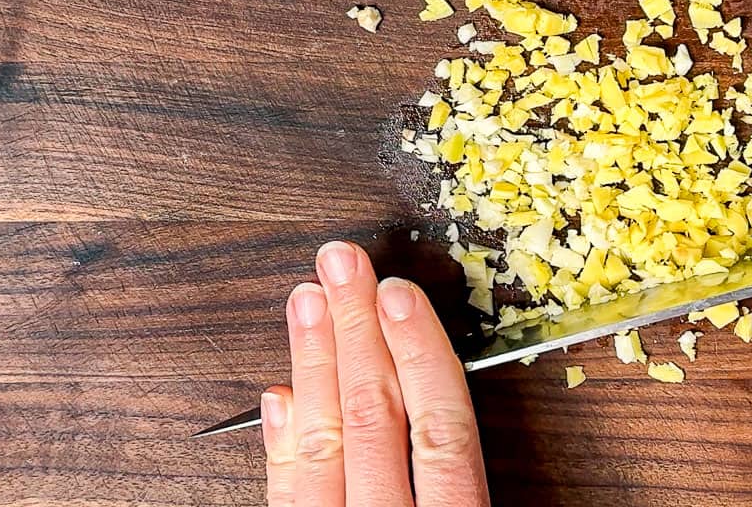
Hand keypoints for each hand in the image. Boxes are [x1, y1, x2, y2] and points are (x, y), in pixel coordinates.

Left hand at [260, 241, 490, 505]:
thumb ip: (471, 470)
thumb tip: (454, 391)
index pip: (441, 427)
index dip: (421, 353)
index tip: (399, 295)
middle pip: (376, 417)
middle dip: (358, 330)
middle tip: (343, 267)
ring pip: (324, 444)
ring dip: (313, 363)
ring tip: (307, 300)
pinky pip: (285, 495)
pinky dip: (281, 441)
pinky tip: (280, 393)